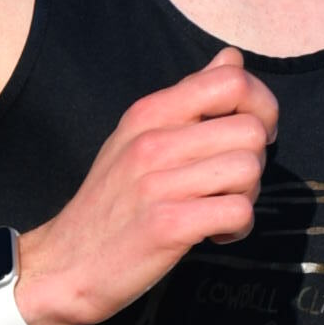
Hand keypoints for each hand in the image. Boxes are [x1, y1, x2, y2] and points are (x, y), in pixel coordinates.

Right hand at [16, 46, 279, 324]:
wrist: (62, 265)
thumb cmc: (108, 204)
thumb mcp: (136, 138)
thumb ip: (187, 99)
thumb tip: (232, 58)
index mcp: (148, 112)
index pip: (232, 80)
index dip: (261, 106)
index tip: (247, 137)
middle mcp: (152, 141)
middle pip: (251, 130)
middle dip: (256, 161)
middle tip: (229, 185)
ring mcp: (158, 183)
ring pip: (249, 169)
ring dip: (247, 196)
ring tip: (218, 210)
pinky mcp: (167, 226)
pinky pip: (238, 211)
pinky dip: (238, 228)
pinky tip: (215, 236)